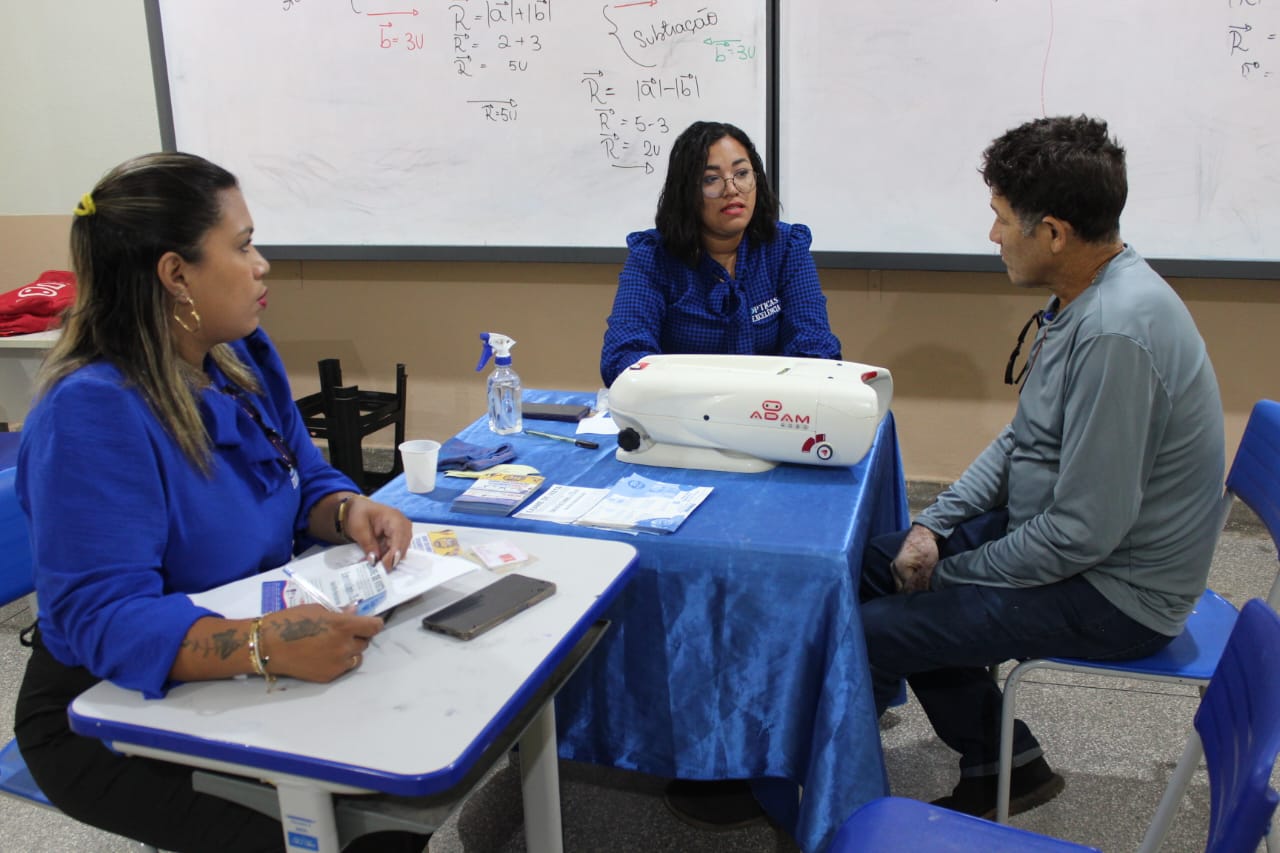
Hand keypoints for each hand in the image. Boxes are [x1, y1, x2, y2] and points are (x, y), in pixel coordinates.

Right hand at [260, 604, 383, 682]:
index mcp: (343, 626)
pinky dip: (340, 662)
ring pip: (357, 657)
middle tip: (344, 632)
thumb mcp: (317, 609)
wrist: (268, 646)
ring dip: (351, 650)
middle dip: (358, 636)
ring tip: (334, 645)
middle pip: (365, 642)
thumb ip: (339, 612)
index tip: (369, 622)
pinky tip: (324, 656)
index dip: (373, 623)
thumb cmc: (290, 620)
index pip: (374, 627)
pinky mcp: (329, 676)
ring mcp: (337, 663)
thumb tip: (354, 611)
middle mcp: (345, 646)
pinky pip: (343, 668)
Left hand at [343, 496, 411, 569]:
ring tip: (373, 566)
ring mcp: (401, 532)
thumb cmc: (358, 514)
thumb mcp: (359, 528)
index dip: (395, 553)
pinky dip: (384, 557)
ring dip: (386, 559)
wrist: (357, 509)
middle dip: (391, 559)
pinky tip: (374, 561)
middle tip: (378, 570)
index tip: (385, 566)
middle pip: (402, 546)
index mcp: (394, 518)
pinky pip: (393, 551)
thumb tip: (374, 560)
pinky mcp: (396, 538)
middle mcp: (402, 525)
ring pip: (399, 551)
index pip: (400, 537)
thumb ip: (368, 544)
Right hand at [891, 524, 941, 593]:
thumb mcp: (929, 564)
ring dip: (908, 589)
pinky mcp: (895, 567)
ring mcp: (893, 568)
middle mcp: (894, 569)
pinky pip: (899, 581)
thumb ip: (924, 580)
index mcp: (901, 568)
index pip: (908, 589)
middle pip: (901, 589)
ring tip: (919, 590)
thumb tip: (923, 592)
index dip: (917, 594)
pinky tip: (914, 585)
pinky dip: (906, 584)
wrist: (921, 534)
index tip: (925, 596)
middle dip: (911, 593)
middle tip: (922, 596)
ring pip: (899, 586)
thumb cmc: (926, 547)